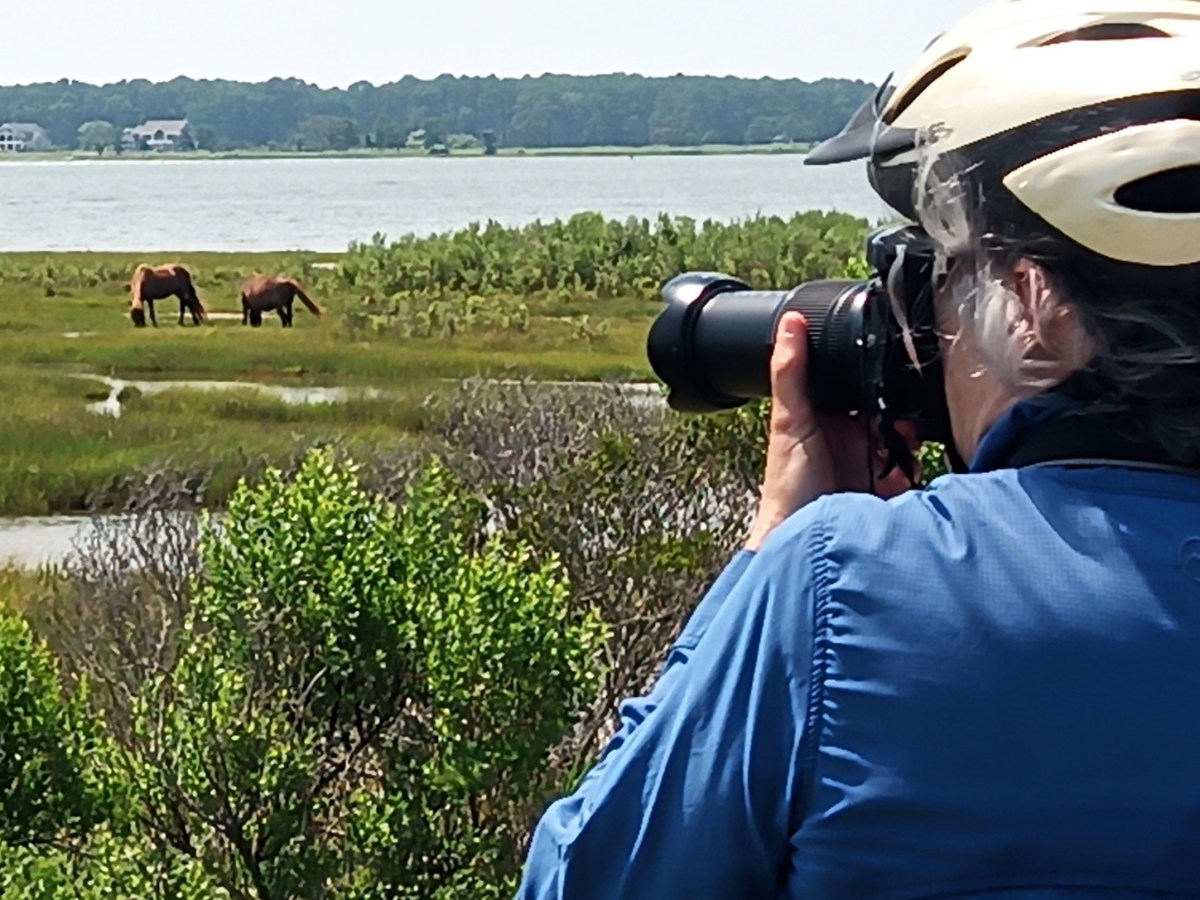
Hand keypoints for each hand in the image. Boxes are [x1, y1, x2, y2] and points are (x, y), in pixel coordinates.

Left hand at [744, 312, 917, 550]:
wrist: (798, 542)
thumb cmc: (786, 487)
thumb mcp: (789, 422)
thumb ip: (791, 373)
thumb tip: (791, 324)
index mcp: (828, 416)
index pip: (858, 382)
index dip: (875, 371)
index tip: (891, 358)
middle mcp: (852, 436)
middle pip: (889, 408)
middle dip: (900, 408)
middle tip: (896, 416)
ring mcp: (872, 463)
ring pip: (906, 438)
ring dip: (909, 438)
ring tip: (899, 444)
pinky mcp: (889, 489)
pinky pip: (914, 471)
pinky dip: (915, 469)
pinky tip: (905, 472)